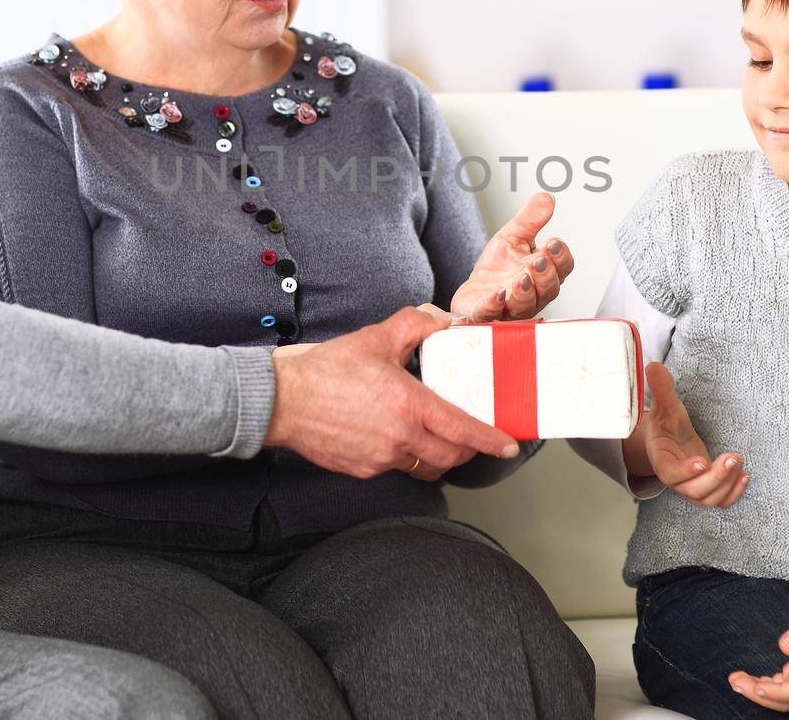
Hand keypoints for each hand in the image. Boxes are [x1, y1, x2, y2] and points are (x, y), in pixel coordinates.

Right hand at [262, 306, 520, 480]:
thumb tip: (439, 320)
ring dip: (438, 455)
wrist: (281, 401)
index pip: (463, 430)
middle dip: (468, 450)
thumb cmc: (323, 372)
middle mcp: (399, 438)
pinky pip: (397, 468)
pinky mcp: (363, 469)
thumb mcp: (374, 338)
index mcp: (408, 406)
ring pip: (425, 467)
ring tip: (436, 437)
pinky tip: (398, 437)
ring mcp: (381, 459)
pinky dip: (407, 456)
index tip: (507, 443)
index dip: (490, 440)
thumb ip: (413, 324)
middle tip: (473, 437)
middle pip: (451, 456)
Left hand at [451, 191, 573, 320]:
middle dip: (545, 275)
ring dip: (525, 292)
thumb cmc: (498, 267)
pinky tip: (496, 295)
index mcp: (544, 273)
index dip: (560, 257)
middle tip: (538, 261)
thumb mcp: (513, 236)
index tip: (553, 244)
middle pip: (549, 289)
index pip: (562, 267)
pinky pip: (493, 314)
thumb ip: (530, 219)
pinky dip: (495, 306)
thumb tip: (546, 198)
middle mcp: (534, 294)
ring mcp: (512, 308)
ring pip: (525, 305)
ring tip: (522, 279)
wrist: (473, 291)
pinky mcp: (487, 316)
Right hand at [624, 362, 748, 506]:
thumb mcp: (664, 406)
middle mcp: (676, 480)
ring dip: (727, 484)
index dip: (685, 471)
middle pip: (694, 491)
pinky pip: (720, 501)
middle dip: (716, 478)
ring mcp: (692, 488)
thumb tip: (653, 366)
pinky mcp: (706, 490)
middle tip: (733, 457)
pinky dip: (734, 493)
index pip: (670, 473)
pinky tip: (745, 476)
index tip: (701, 461)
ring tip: (739, 461)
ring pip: (710, 499)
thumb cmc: (666, 423)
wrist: (670, 439)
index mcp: (662, 461)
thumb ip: (661, 390)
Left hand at [728, 592, 788, 711]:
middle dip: (759, 695)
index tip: (754, 685)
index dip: (775, 693)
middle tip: (734, 681)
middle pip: (788, 700)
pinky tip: (754, 679)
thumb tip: (784, 646)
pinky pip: (788, 686)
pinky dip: (770, 685)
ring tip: (737, 679)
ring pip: (786, 695)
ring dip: (761, 691)